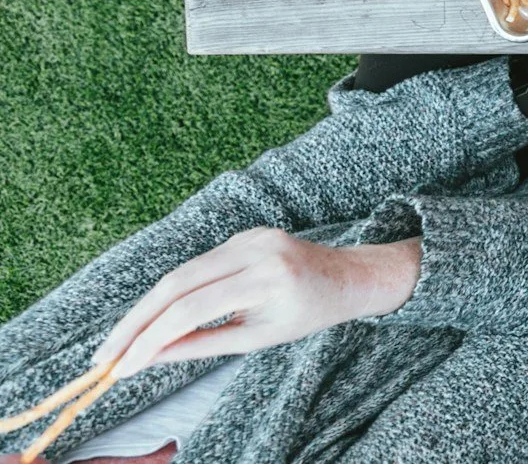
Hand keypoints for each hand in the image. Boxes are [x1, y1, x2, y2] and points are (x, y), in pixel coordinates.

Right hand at [91, 229, 419, 375]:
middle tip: (104, 355)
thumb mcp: (257, 339)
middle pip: (177, 282)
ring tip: (119, 341)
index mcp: (266, 278)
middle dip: (135, 320)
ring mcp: (250, 236)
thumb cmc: (309, 314)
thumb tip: (147, 357)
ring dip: (146, 306)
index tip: (121, 367)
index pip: (191, 309)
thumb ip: (201, 345)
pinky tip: (153, 316)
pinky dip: (173, 290)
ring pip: (183, 271)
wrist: (351, 276)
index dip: (150, 338)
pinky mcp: (246, 233)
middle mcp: (256, 249)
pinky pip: (200, 263)